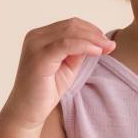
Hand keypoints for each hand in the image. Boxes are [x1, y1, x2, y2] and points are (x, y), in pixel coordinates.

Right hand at [0, 18, 115, 129]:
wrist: (27, 112)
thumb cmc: (45, 91)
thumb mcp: (67, 67)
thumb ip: (78, 52)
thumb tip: (96, 40)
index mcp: (40, 36)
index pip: (70, 25)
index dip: (92, 30)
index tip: (107, 42)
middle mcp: (35, 37)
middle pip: (71, 25)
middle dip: (95, 34)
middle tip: (111, 45)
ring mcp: (35, 45)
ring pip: (70, 32)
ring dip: (93, 39)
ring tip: (108, 48)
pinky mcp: (38, 57)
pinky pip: (66, 44)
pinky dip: (84, 46)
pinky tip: (97, 52)